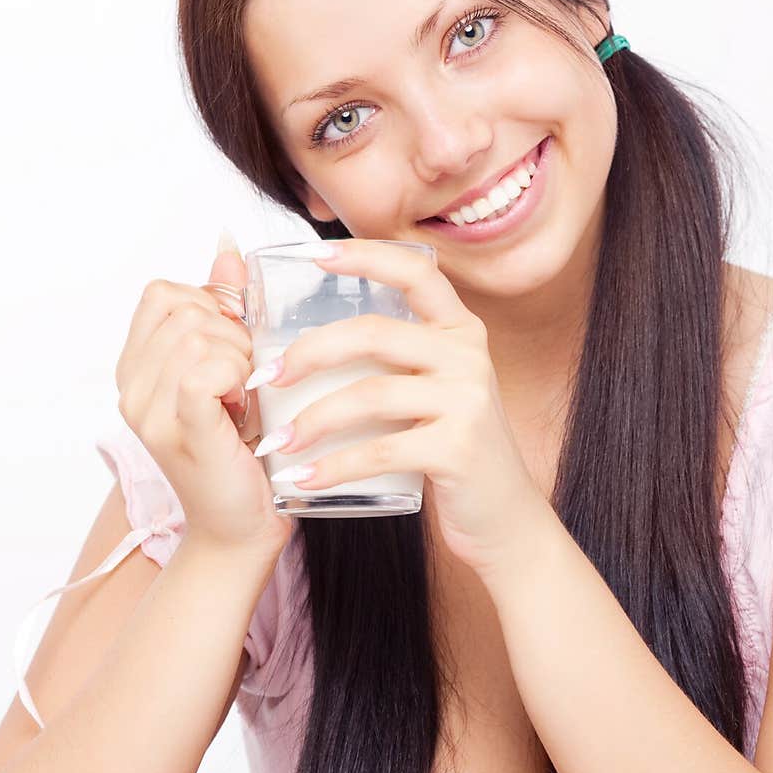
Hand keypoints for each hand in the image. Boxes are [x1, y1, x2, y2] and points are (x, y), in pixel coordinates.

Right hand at [114, 239, 292, 559]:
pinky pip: (204, 369)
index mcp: (137, 366)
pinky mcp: (179, 430)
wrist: (240, 527)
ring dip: (240, 361)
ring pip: (199, 335)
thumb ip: (225, 307)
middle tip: (244, 385)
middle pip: (186, 310)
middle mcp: (131, 385)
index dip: (211, 308)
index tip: (233, 350)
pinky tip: (241, 411)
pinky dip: (236, 381)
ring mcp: (148, 410)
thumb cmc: (243, 449)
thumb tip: (229, 247)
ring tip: (243, 401)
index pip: (164, 293)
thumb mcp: (234, 367)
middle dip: (232, 336)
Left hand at [250, 238, 539, 577]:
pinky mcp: (457, 449)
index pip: (415, 273)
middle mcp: (468, 356)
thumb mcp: (438, 390)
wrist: (505, 519)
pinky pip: (379, 450)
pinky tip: (303, 478)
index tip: (313, 253)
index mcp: (460, 331)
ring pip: (369, 395)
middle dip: (310, 353)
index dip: (365, 256)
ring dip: (312, 420)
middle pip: (374, 334)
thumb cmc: (453, 450)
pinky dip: (333, 466)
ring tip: (276, 443)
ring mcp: (467, 401)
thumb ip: (398, 360)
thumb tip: (314, 341)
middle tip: (266, 376)